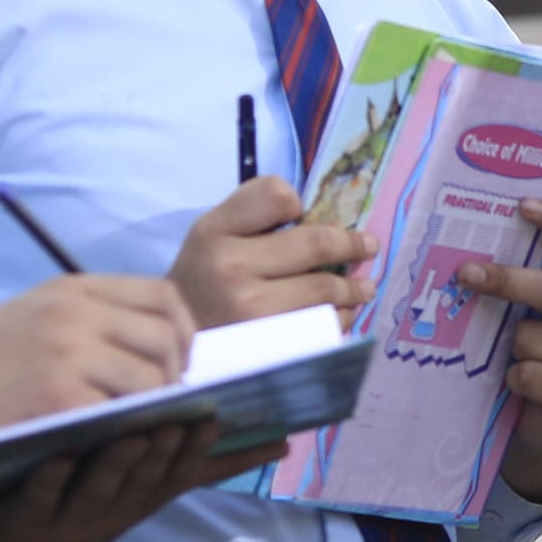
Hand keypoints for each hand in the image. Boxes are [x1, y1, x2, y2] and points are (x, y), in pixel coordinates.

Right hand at [0, 274, 198, 447]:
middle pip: (166, 337)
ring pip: (153, 379)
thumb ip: (89, 319)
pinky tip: (108, 441)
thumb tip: (157, 343)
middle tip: (162, 404)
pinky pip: (122, 414)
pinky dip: (124, 430)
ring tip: (134, 425)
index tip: (178, 363)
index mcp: (71, 289)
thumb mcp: (31, 318)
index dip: (184, 333)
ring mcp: (67, 354)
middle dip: (177, 376)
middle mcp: (74, 313)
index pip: (162, 297)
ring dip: (155, 408)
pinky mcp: (57, 398)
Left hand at [0, 418, 289, 541]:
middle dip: (168, 453)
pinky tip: (57, 457)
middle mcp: (118, 509)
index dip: (204, 449)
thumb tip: (276, 439)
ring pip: (102, 489)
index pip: (185, 473)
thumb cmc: (91, 498)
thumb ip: (200, 460)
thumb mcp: (147, 485)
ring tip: (135, 434)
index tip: (220, 418)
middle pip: (147, 480)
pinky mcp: (30, 520)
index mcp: (146, 496)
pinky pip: (41, 499)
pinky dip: (50, 480)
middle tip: (182, 420)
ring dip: (120, 464)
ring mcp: (75, 517)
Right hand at [170, 178, 375, 328]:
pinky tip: (341, 315)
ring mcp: (252, 312)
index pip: (276, 196)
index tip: (307, 215)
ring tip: (362, 288)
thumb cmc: (201, 283)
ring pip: (326, 289)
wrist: (173, 344)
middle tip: (368, 247)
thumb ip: (252, 214)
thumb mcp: (209, 236)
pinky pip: (323, 326)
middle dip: (351, 245)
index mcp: (214, 233)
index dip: (296, 202)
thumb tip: (316, 212)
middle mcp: (231, 269)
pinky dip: (341, 319)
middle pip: (316, 244)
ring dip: (353, 288)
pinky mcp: (270, 346)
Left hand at [463, 200, 541, 505]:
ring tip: (513, 356)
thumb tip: (473, 250)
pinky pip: (529, 373)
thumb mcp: (541, 312)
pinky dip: (513, 376)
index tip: (521, 205)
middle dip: (506, 281)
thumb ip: (531, 281)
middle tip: (464, 273)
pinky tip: (521, 383)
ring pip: (532, 336)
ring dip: (510, 346)